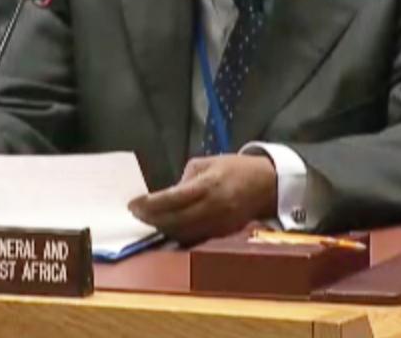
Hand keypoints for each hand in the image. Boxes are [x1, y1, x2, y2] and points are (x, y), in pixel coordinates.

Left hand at [127, 155, 276, 244]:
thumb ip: (185, 178)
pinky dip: (177, 234)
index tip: (133, 203)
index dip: (150, 204)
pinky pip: (194, 238)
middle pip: (175, 220)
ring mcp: (218, 223)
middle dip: (151, 219)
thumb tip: (166, 195)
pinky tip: (166, 227)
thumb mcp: (207, 162)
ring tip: (147, 220)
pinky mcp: (222, 234)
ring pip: (183, 233)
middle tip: (136, 214)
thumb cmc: (234, 168)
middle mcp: (213, 207)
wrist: (267, 185)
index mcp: (208, 185)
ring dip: (162, 228)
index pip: (172, 198)